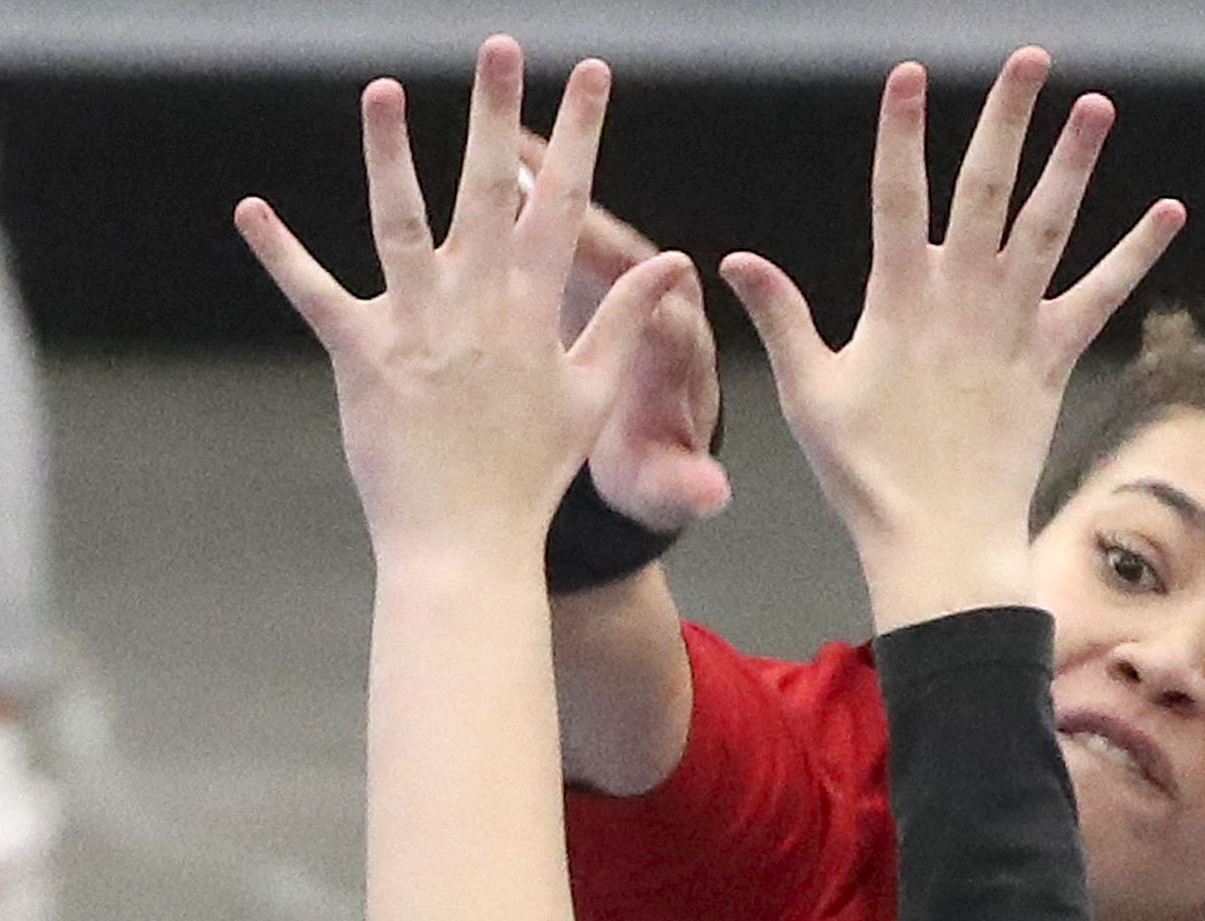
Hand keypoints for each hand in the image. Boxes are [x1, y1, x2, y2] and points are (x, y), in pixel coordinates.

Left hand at [235, 39, 691, 561]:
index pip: (564, 205)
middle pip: (489, 192)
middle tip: (500, 46)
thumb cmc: (529, 474)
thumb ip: (624, 321)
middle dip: (499, 114)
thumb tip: (673, 262)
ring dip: (388, 154)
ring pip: (400, 222)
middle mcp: (477, 306)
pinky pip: (315, 294)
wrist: (467, 543)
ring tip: (381, 89)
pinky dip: (280, 253)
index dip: (581, 135)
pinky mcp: (363, 357)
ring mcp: (418, 327)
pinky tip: (250, 211)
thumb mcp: (591, 394)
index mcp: (534, 310)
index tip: (590, 74)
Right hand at [515, 134, 731, 534]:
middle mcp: (654, 308)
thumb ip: (684, 486)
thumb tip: (711, 496)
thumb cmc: (652, 472)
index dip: (651, 302)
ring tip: (509, 140)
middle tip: (554, 171)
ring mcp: (617, 289)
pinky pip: (555, 235)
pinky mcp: (584, 280)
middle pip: (627, 255)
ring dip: (552, 189)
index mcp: (677, 360)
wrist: (644, 458)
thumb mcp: (664, 489)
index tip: (638, 274)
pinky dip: (527, 200)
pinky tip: (493, 156)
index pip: (669, 323)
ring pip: (586, 231)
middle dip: (592, 213)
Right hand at [717, 49, 1183, 628]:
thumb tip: (733, 259)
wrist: (940, 540)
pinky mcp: (1052, 360)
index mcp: (897, 300)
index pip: (897, 195)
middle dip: (1006, 118)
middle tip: (1028, 57)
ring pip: (1049, 227)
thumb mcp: (810, 393)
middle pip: (986, 188)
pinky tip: (1170, 212)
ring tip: (1096, 106)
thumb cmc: (866, 475)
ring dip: (1074, 164)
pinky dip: (1136, 255)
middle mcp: (961, 299)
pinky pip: (1102, 297)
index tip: (909, 73)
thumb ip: (783, 317)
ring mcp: (1013, 326)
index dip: (901, 132)